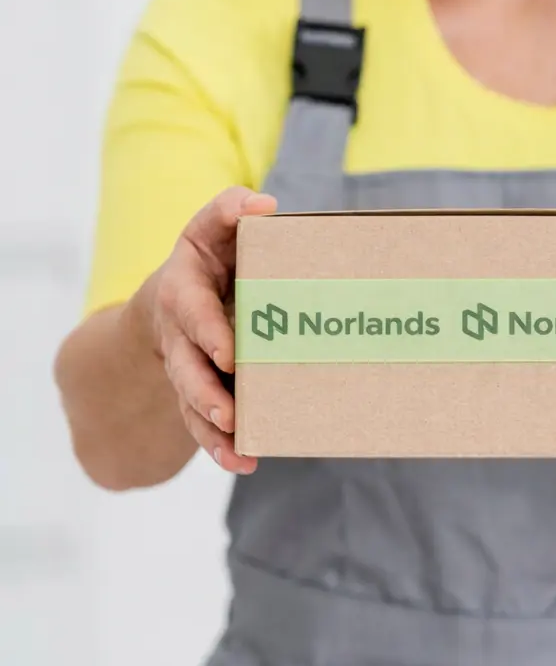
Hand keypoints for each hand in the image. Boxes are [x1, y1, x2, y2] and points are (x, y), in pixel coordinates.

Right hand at [149, 187, 276, 474]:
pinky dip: (222, 446)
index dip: (208, 332)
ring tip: (238, 450)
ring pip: (192, 403)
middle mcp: (180, 333)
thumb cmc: (211, 254)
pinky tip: (246, 461)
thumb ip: (231, 209)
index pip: (192, 311)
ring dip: (213, 429)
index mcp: (183, 290)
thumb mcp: (214, 226)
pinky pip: (204, 423)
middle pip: (186, 369)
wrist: (181, 289)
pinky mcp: (200, 388)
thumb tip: (265, 204)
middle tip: (230, 413)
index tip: (230, 354)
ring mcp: (187, 365)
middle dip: (206, 393)